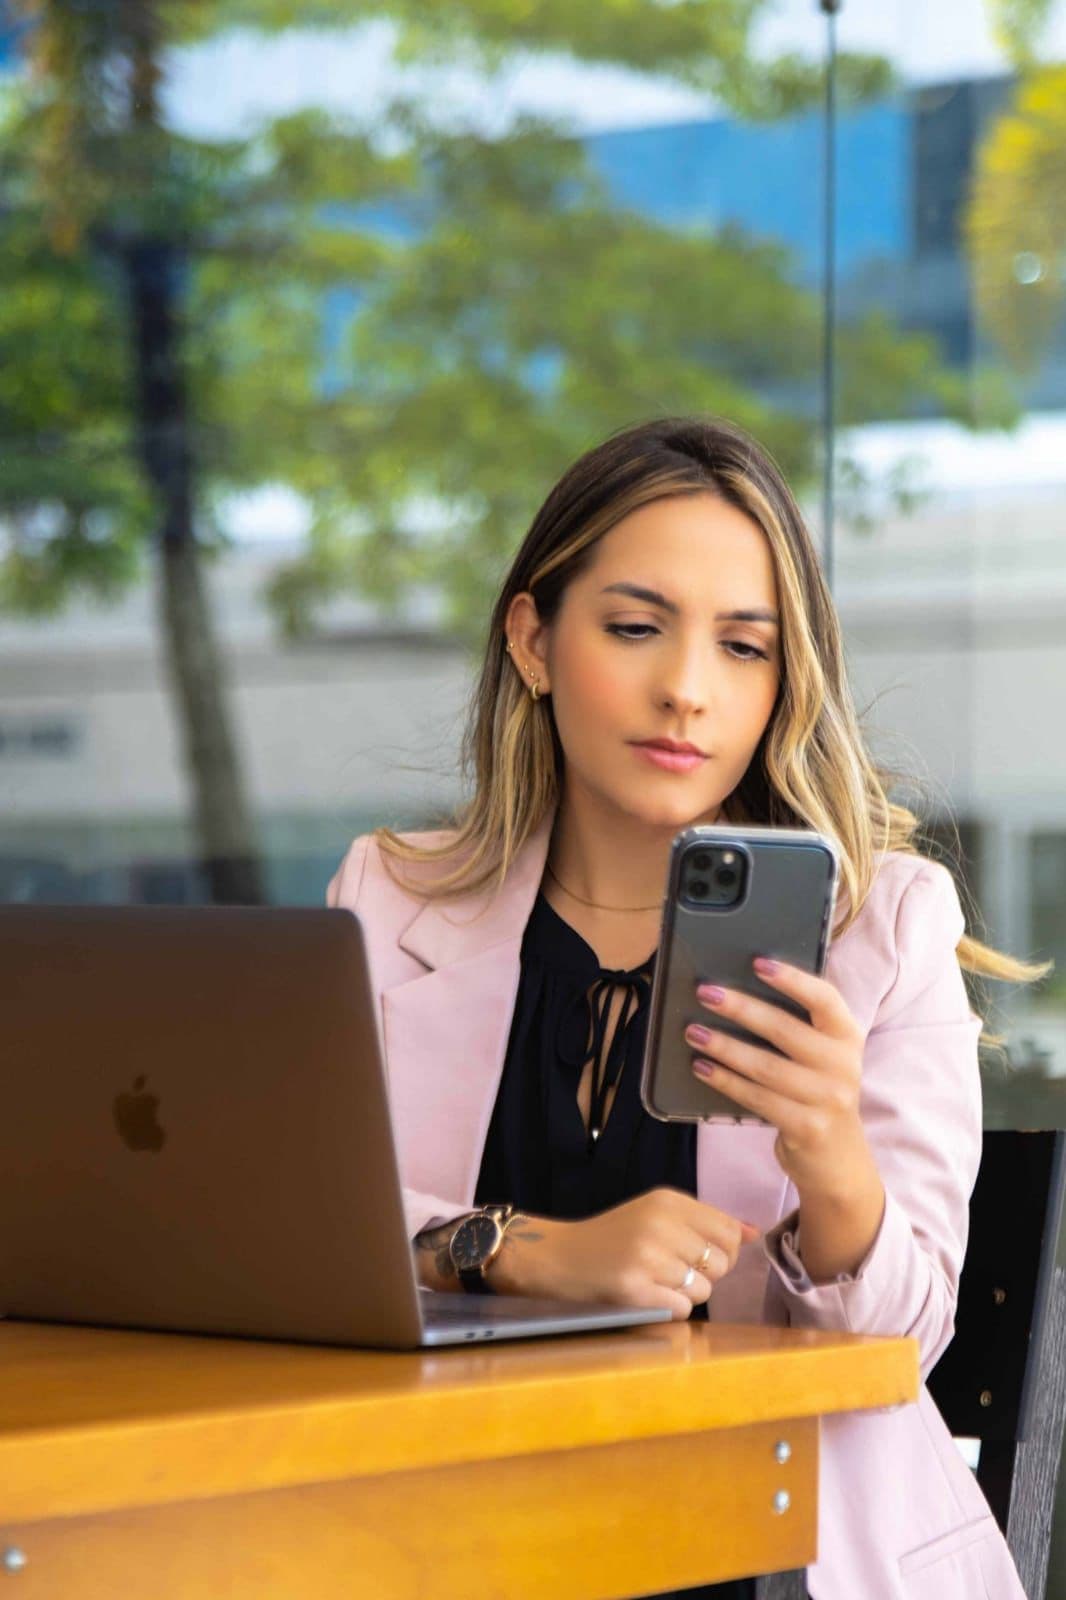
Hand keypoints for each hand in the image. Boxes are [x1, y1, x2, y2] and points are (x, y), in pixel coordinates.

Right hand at [492, 1188, 760, 1321]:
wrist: (560, 1257)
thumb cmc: (613, 1237)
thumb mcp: (657, 1215)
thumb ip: (705, 1222)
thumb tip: (755, 1233)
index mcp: (668, 1200)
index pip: (728, 1231)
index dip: (722, 1250)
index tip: (697, 1254)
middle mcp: (661, 1223)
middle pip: (721, 1263)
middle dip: (705, 1274)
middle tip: (672, 1269)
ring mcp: (647, 1257)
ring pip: (704, 1289)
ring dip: (686, 1294)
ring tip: (656, 1281)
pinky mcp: (635, 1289)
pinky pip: (682, 1308)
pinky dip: (670, 1309)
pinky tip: (647, 1295)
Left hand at [685, 958, 870, 1202]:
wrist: (837, 1160)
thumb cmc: (816, 1092)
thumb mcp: (820, 1057)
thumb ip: (795, 1027)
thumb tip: (736, 993)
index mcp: (847, 1036)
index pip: (824, 999)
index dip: (792, 979)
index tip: (757, 962)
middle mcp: (843, 1065)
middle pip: (785, 1030)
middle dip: (741, 1008)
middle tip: (705, 992)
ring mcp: (828, 1099)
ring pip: (766, 1067)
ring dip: (724, 1046)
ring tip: (693, 1032)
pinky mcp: (806, 1128)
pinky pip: (757, 1098)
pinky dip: (726, 1081)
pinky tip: (702, 1067)